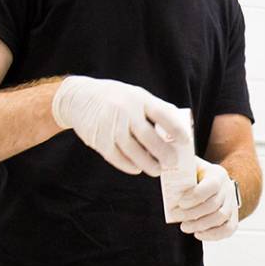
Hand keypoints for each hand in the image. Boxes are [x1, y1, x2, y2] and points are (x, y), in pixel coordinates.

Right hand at [51, 76, 188, 175]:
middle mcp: (125, 112)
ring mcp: (110, 126)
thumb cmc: (116, 97)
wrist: (78, 97)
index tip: (186, 142)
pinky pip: (116, 157)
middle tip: (172, 163)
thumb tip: (180, 126)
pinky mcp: (98, 139)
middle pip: (148, 137)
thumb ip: (156, 109)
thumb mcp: (136, 95)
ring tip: (156, 170)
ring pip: (132, 151)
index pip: (162, 115)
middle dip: (163, 153)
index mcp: (139, 99)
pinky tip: (137, 168)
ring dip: (147, 163)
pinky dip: (128, 165)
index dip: (176, 130)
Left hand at [175, 158, 238, 240]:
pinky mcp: (233, 217)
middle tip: (175, 215)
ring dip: (200, 225)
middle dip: (192, 213)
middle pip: (214, 204)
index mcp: (218, 174)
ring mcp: (232, 204)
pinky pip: (228, 229)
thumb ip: (180, 168)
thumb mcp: (189, 167)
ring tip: (184, 226)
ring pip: (221, 218)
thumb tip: (164, 169)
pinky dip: (213, 234)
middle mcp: (228, 188)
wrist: (211, 183)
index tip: (180, 203)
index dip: (196, 196)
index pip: (212, 185)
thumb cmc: (195, 175)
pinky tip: (198, 234)